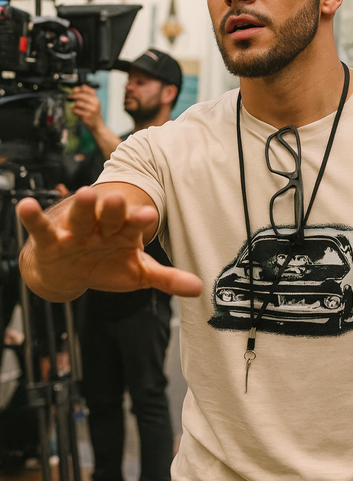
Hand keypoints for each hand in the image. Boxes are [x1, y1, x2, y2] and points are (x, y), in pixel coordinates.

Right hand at [17, 186, 202, 301]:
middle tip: (120, 198)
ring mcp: (75, 231)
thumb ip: (166, 278)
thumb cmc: (105, 265)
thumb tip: (199, 288)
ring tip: (86, 193)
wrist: (66, 272)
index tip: (150, 215)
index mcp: (123, 232)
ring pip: (80, 216)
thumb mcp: (137, 273)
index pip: (134, 225)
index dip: (140, 221)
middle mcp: (100, 227)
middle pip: (108, 216)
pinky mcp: (50, 238)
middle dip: (114, 208)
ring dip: (83, 206)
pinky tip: (25, 205)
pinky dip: (32, 217)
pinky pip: (40, 227)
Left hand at [70, 85, 103, 130]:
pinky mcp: (87, 116)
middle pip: (81, 95)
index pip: (88, 90)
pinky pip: (76, 110)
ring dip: (74, 104)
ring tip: (74, 106)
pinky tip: (75, 111)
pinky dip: (73, 110)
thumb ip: (87, 96)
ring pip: (78, 103)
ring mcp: (91, 110)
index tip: (74, 90)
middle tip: (69, 97)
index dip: (80, 89)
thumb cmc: (93, 113)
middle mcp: (95, 104)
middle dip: (74, 95)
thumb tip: (77, 88)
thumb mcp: (93, 104)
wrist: (98, 125)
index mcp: (96, 99)